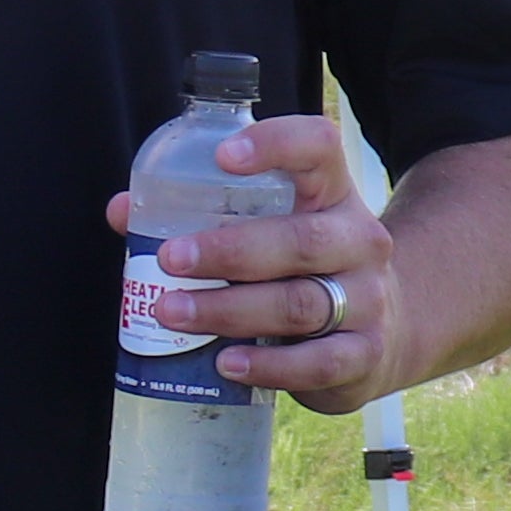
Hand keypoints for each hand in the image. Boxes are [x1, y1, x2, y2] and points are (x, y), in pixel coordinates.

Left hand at [110, 109, 392, 414]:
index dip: (276, 145)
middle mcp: (358, 241)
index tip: (223, 157)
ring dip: (229, 309)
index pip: (318, 148)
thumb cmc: (302, 269)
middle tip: (171, 259)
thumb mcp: (271, 229)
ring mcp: (367, 299)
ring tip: (172, 312)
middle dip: (230, 250)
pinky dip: (267, 366)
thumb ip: (202, 216)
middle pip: (301, 240)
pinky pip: (317, 363)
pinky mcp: (363, 354)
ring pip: (299, 304)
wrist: (387, 330)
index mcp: (331, 194)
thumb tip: (123, 212)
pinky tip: (224, 363)